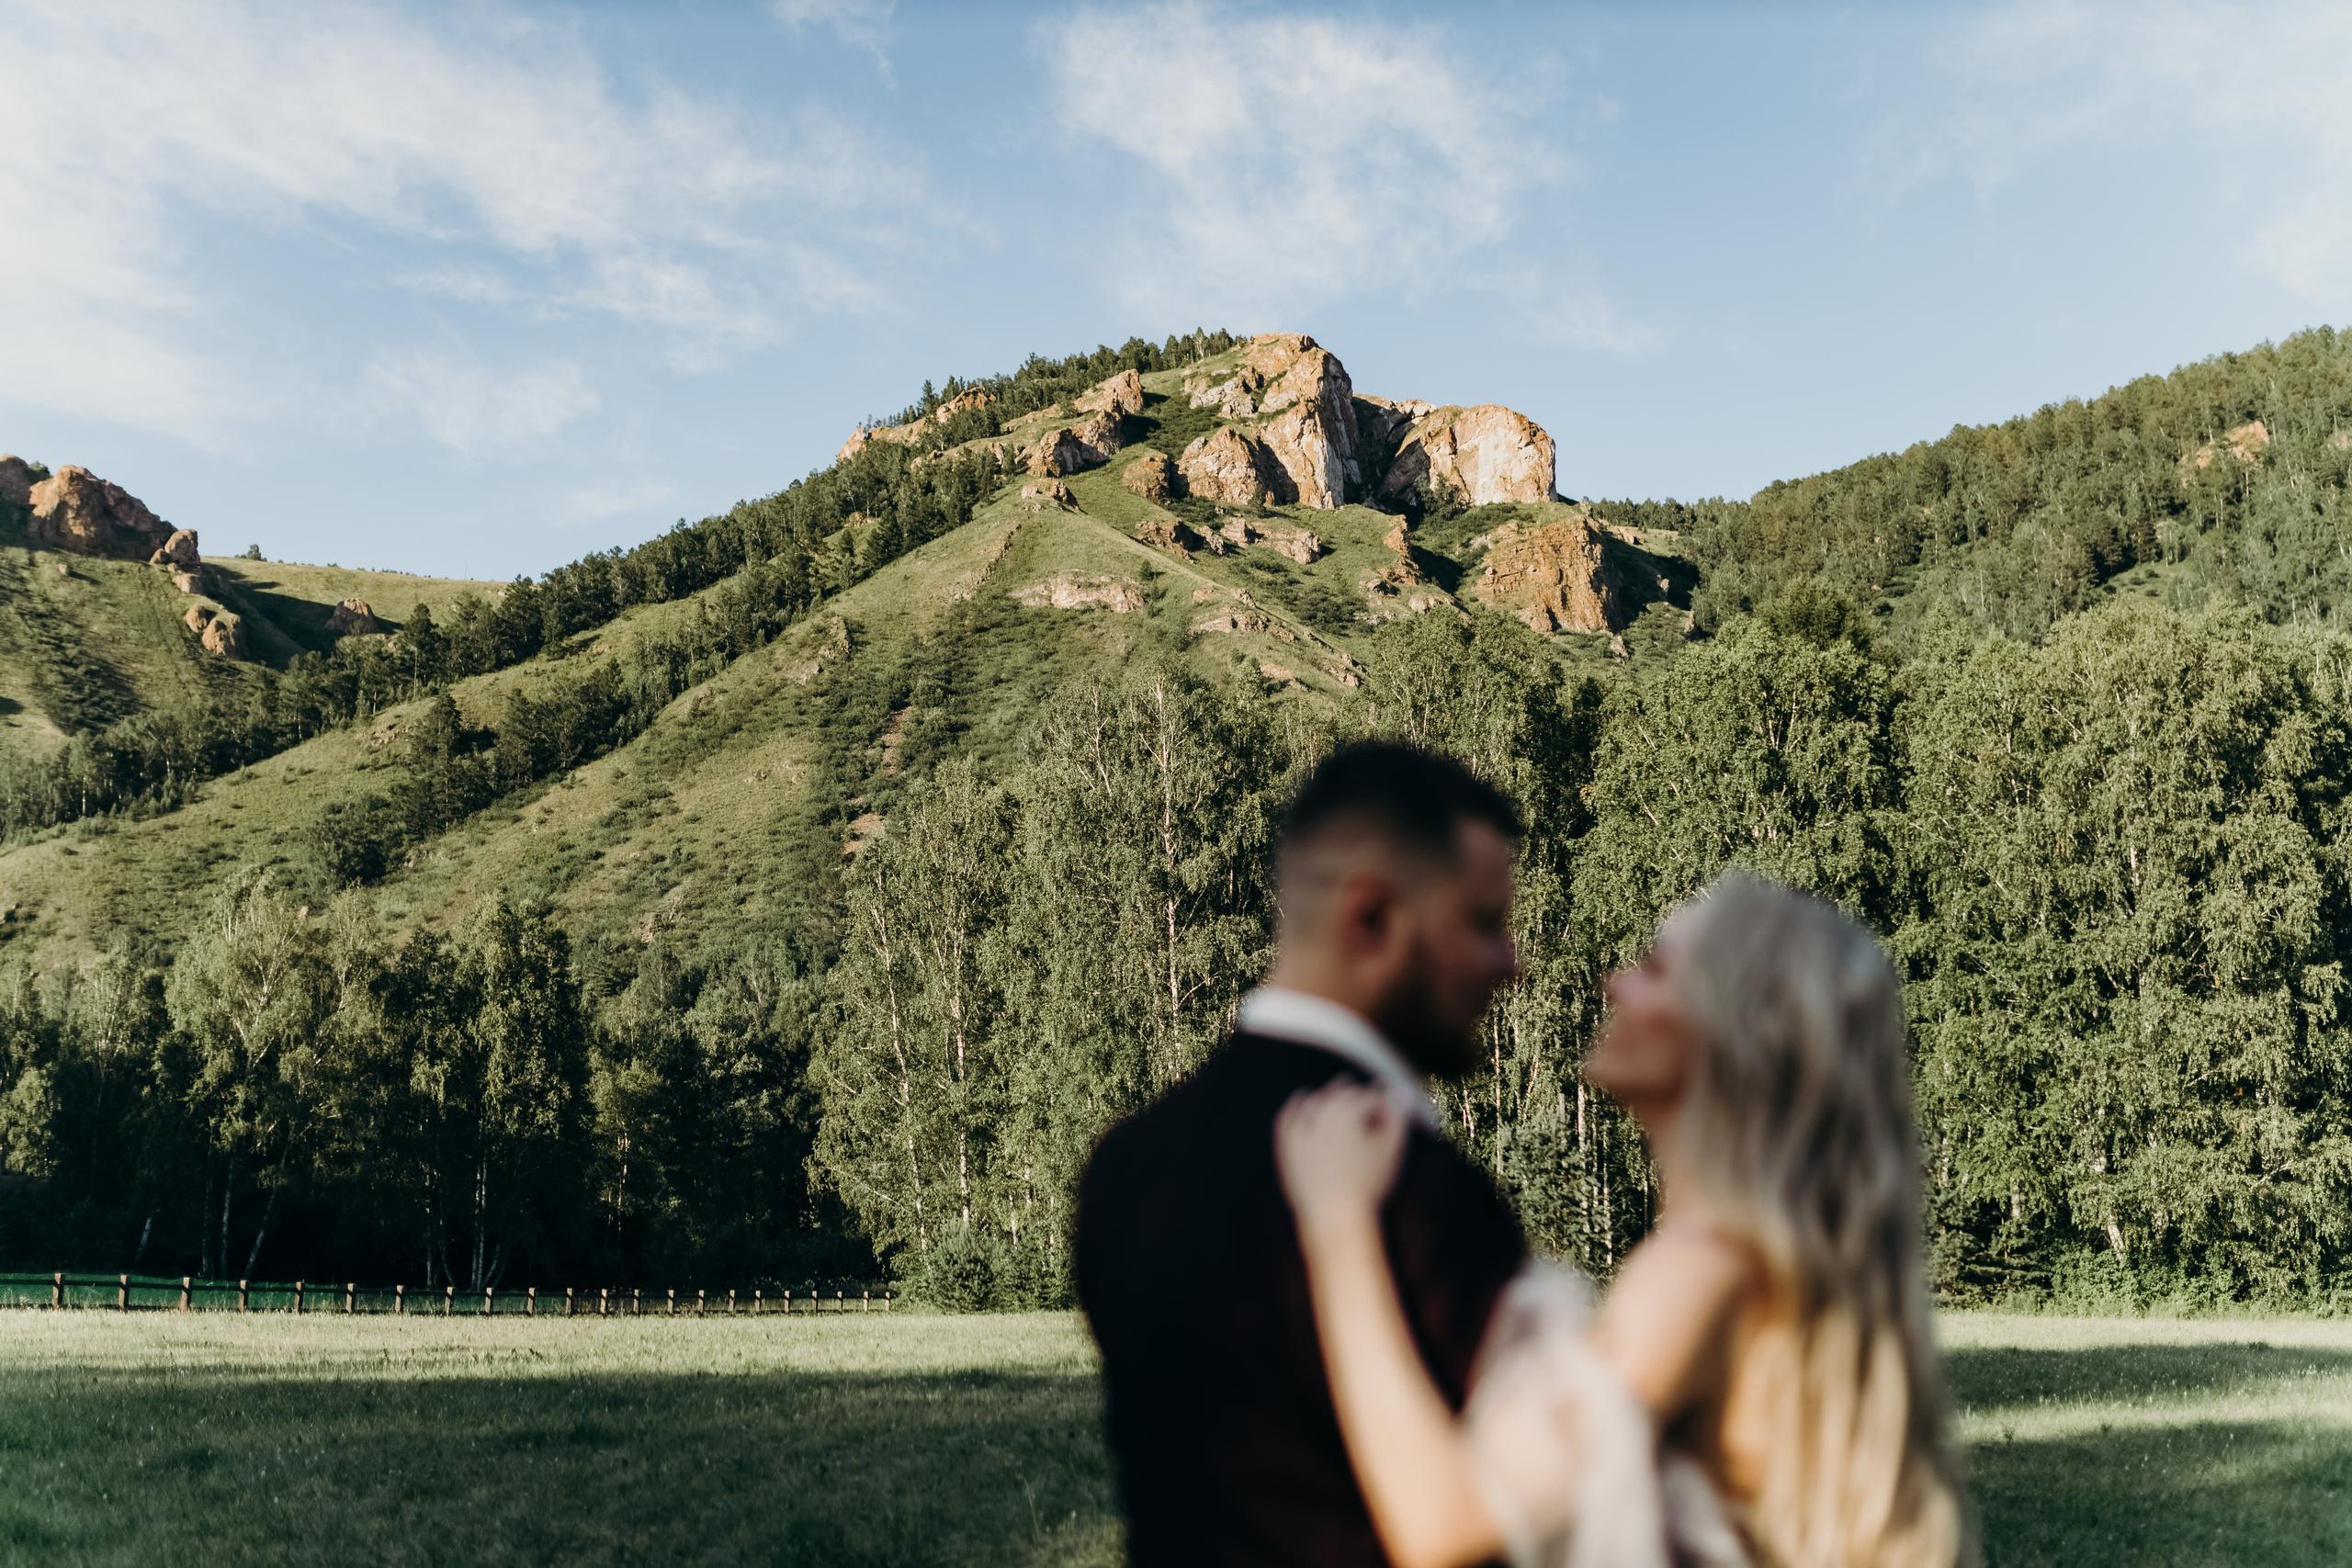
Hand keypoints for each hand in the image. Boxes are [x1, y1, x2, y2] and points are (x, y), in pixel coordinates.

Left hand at [1275, 1082, 1409, 1238]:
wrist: (1336, 1216)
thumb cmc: (1369, 1184)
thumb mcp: (1391, 1149)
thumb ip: (1397, 1117)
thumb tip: (1399, 1092)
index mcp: (1349, 1111)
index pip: (1369, 1097)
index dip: (1382, 1104)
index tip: (1389, 1112)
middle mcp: (1322, 1114)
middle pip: (1341, 1093)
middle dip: (1357, 1095)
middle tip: (1367, 1101)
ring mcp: (1301, 1130)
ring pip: (1315, 1101)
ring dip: (1329, 1095)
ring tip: (1338, 1094)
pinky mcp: (1288, 1147)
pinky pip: (1287, 1118)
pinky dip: (1294, 1106)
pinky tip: (1301, 1099)